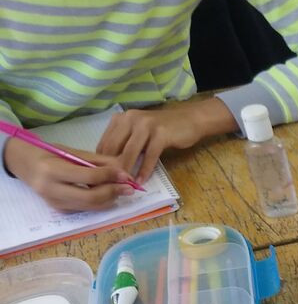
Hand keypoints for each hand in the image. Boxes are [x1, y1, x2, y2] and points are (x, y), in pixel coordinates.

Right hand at [3, 138, 135, 211]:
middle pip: (91, 197)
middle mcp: (51, 189)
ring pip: (90, 206)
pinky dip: (100, 203)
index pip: (88, 177)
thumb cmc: (49, 154)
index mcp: (52, 170)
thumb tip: (123, 170)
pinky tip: (108, 195)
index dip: (110, 176)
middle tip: (129, 188)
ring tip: (121, 191)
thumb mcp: (71, 152)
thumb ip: (97, 161)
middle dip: (114, 192)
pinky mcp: (59, 210)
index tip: (126, 174)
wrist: (25, 164)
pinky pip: (85, 209)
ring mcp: (54, 202)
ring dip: (110, 200)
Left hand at [97, 98, 236, 180]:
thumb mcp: (139, 132)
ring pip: (130, 151)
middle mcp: (130, 119)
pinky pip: (149, 156)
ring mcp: (146, 125)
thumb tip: (111, 164)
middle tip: (110, 183)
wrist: (190, 120)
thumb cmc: (163, 129)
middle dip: (112, 167)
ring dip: (126, 170)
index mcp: (121, 118)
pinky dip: (145, 170)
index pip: (105, 141)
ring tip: (124, 184)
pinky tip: (142, 181)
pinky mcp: (161, 134)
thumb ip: (126, 143)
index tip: (101, 176)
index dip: (101, 160)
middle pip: (114, 147)